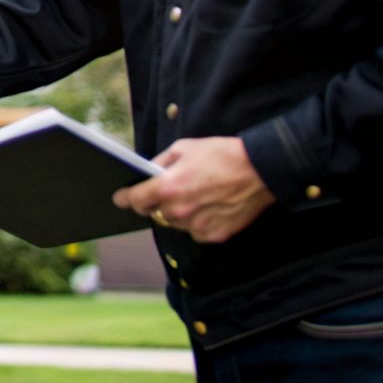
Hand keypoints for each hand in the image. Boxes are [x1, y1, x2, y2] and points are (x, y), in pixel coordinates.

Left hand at [112, 136, 272, 243]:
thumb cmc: (222, 154)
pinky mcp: (214, 235)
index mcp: (168, 187)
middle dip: (158, 202)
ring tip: (197, 196)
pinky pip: (196, 232)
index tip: (121, 198)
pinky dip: (198, 223)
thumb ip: (161, 163)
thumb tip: (149, 173)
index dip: (126, 198)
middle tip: (173, 190)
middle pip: (155, 213)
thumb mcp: (185, 147)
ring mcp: (197, 225)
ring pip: (176, 224)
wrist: (260, 169)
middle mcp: (179, 210)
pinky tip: (211, 207)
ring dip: (179, 213)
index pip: (135, 200)